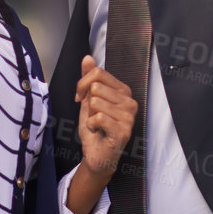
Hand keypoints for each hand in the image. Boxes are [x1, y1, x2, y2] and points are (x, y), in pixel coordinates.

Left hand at [75, 55, 136, 177]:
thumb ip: (89, 78)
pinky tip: (98, 131)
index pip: (99, 73)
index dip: (83, 85)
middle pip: (96, 87)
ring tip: (97, 124)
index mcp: (123, 91)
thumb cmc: (95, 128)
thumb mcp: (88, 99)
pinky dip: (91, 126)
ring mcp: (129, 116)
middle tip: (92, 115)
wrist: (97, 155)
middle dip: (87, 102)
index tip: (82, 97)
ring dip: (90, 116)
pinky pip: (98, 118)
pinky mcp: (123, 130)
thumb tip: (88, 58)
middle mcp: (130, 102)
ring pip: (96, 102)